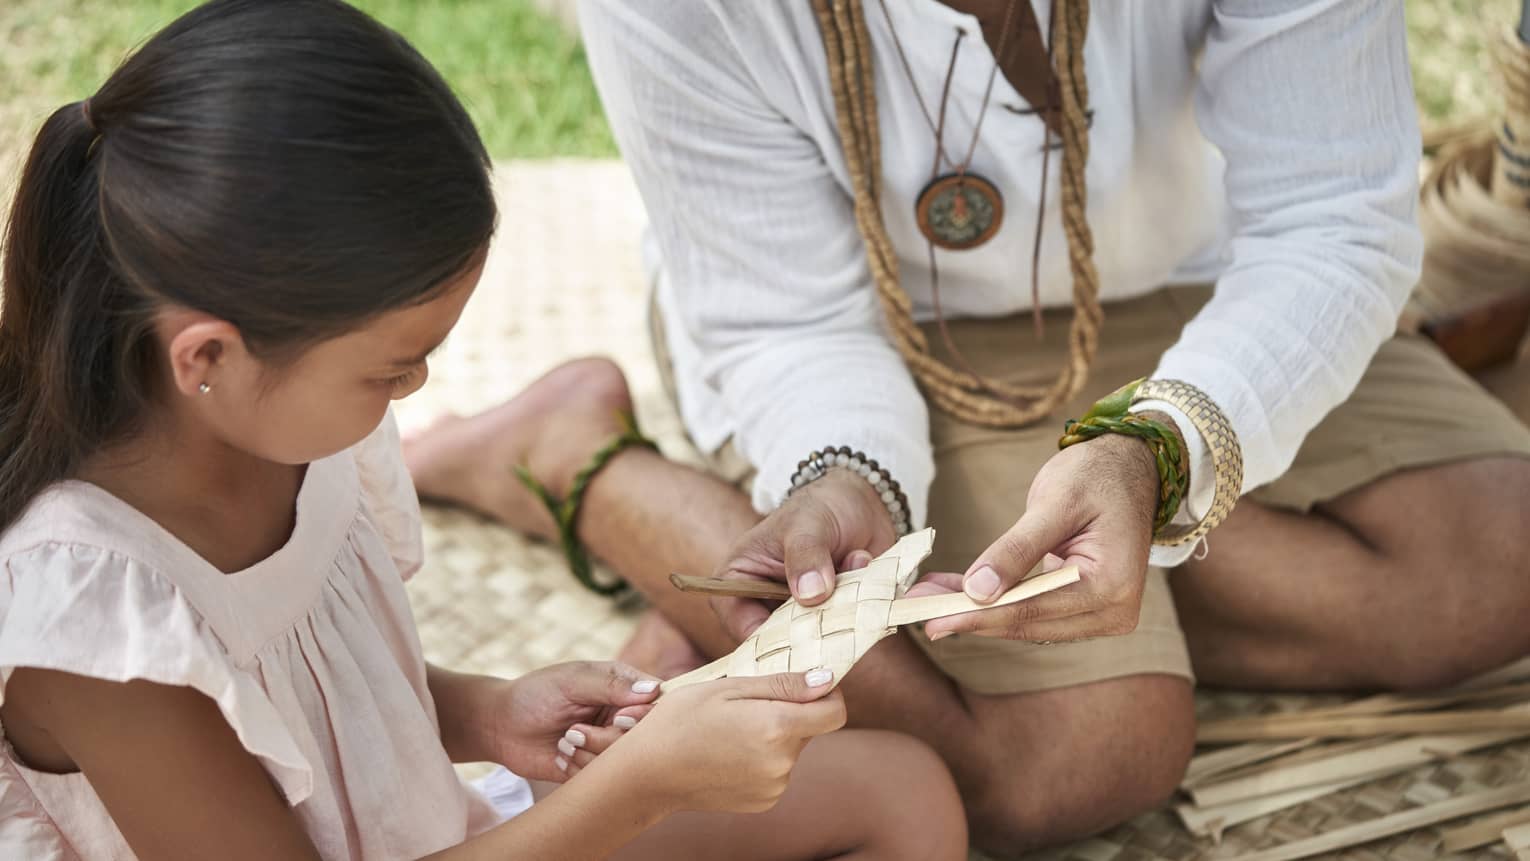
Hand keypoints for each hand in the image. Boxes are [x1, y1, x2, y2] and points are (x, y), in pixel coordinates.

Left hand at [484, 661, 659, 781]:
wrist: (500, 726)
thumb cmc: (535, 694)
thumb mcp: (572, 682)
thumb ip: (611, 685)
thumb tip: (653, 691)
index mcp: (623, 688)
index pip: (657, 702)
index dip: (644, 716)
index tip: (618, 718)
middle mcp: (621, 717)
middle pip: (643, 737)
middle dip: (609, 738)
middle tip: (576, 730)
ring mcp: (609, 744)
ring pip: (624, 760)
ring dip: (590, 752)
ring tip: (565, 740)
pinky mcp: (593, 769)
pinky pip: (603, 778)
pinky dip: (580, 768)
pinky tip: (561, 755)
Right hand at [607, 670, 846, 814]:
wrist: (647, 774)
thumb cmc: (681, 720)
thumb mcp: (729, 687)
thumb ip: (783, 684)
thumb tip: (828, 679)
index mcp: (777, 728)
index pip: (835, 711)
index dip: (826, 693)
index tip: (804, 683)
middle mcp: (782, 763)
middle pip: (810, 728)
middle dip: (788, 712)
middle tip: (744, 706)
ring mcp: (774, 787)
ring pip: (792, 749)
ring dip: (773, 736)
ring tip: (730, 731)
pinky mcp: (763, 802)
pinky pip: (777, 770)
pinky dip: (762, 758)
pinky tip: (729, 753)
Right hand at [710, 470, 894, 640]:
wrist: (859, 504)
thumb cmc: (818, 507)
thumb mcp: (807, 523)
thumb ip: (805, 555)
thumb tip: (811, 594)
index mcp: (739, 581)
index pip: (742, 625)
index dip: (768, 642)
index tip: (803, 640)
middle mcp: (766, 605)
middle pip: (780, 642)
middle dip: (814, 630)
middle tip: (839, 607)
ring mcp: (801, 615)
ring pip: (817, 640)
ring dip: (843, 613)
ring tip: (854, 564)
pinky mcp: (833, 618)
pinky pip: (848, 631)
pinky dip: (864, 610)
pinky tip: (870, 568)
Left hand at [914, 432, 1160, 643]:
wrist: (1130, 467)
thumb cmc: (1097, 475)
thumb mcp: (1054, 502)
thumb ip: (1016, 548)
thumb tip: (977, 590)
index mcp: (1112, 586)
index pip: (1031, 609)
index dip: (976, 615)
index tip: (930, 618)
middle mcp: (1113, 611)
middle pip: (1026, 623)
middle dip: (968, 615)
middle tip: (915, 608)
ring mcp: (1102, 614)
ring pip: (1025, 622)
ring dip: (976, 611)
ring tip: (927, 596)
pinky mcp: (1086, 608)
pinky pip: (1034, 611)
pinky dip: (996, 602)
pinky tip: (956, 592)